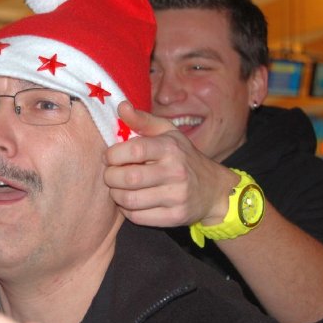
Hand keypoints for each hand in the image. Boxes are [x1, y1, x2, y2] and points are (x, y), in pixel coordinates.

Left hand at [104, 102, 235, 227]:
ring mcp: (177, 196)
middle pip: (128, 178)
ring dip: (116, 195)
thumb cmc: (183, 157)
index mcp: (170, 148)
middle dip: (110, 177)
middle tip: (110, 175)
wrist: (213, 189)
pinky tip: (130, 202)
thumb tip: (121, 106)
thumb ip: (142, 120)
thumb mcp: (167, 133)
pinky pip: (137, 217)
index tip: (109, 157)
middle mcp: (175, 172)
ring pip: (129, 200)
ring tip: (118, 188)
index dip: (113, 155)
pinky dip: (127, 210)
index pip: (134, 150)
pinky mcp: (175, 217)